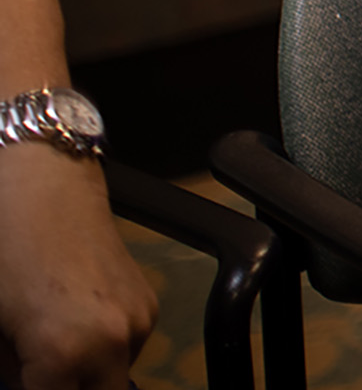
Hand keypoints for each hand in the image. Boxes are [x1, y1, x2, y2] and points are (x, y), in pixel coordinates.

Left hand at [0, 149, 155, 389]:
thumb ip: (8, 371)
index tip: (25, 383)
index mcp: (66, 354)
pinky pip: (126, 348)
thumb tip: (20, 382)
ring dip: (86, 377)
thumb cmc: (3, 253)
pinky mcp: (150, 304)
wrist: (45, 188)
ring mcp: (140, 323)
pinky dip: (101, 351)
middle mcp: (115, 344)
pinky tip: (74, 325)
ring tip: (50, 352)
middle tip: (41, 378)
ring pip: (115, 378)